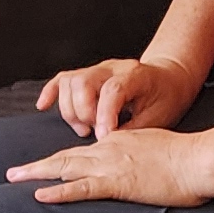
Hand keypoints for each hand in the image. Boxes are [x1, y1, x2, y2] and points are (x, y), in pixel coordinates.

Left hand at [6, 127, 213, 208]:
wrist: (199, 159)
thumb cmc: (186, 157)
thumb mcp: (155, 148)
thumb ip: (138, 154)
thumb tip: (132, 165)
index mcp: (117, 140)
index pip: (81, 151)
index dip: (59, 160)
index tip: (44, 167)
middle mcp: (108, 149)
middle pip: (64, 157)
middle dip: (37, 165)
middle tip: (13, 172)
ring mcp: (111, 165)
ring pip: (65, 168)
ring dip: (37, 174)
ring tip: (14, 179)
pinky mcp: (118, 183)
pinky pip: (82, 188)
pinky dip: (59, 192)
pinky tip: (40, 196)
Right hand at [35, 56, 197, 139]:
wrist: (170, 79)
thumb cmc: (167, 98)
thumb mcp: (160, 116)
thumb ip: (133, 129)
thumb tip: (107, 144)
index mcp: (134, 74)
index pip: (112, 90)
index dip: (104, 115)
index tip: (102, 137)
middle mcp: (112, 67)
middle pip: (83, 82)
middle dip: (85, 113)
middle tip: (95, 133)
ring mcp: (97, 69)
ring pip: (69, 82)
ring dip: (71, 109)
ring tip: (84, 129)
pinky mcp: (87, 75)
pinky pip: (62, 79)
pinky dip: (51, 93)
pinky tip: (43, 106)